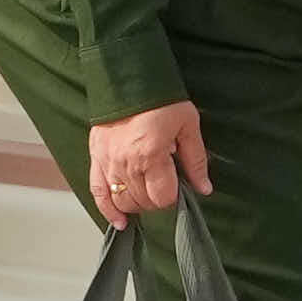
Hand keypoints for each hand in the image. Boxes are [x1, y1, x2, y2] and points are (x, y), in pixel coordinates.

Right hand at [88, 99, 213, 225]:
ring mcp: (108, 162)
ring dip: (137, 205)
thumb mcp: (188, 126)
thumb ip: (195, 160)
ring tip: (147, 197)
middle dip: (157, 200)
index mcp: (151, 155)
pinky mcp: (96, 157)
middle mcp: (127, 163)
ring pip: (122, 200)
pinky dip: (107, 210)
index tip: (178, 188)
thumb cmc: (162, 99)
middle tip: (165, 187)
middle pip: (143, 202)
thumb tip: (204, 188)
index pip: (163, 197)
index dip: (174, 198)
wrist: (130, 78)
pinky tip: (119, 221)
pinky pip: (98, 192)